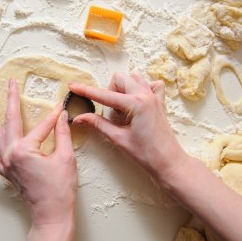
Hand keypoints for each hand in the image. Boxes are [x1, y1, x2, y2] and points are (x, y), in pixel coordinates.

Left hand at [0, 79, 76, 240]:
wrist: (52, 213)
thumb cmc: (59, 190)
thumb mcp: (65, 158)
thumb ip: (62, 133)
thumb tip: (61, 116)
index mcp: (24, 150)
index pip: (41, 126)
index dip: (53, 116)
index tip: (60, 106)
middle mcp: (11, 154)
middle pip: (11, 121)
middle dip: (11, 100)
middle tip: (11, 84)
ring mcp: (6, 163)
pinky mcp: (6, 171)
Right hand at [69, 72, 186, 180]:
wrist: (169, 162)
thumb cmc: (146, 154)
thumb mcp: (118, 138)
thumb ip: (98, 124)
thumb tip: (79, 118)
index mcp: (135, 103)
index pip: (104, 95)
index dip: (85, 91)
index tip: (72, 86)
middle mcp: (146, 95)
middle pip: (119, 78)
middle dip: (109, 91)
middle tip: (110, 112)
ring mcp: (154, 96)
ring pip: (133, 78)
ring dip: (123, 89)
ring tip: (122, 109)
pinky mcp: (159, 101)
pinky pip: (149, 84)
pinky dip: (140, 88)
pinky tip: (136, 102)